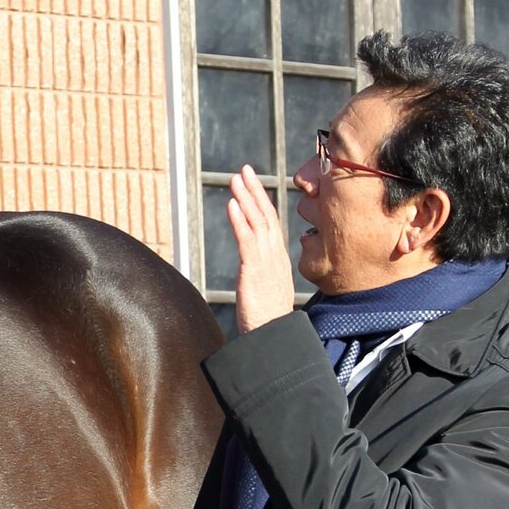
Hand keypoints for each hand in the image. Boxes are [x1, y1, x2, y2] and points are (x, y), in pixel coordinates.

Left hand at [227, 164, 293, 333]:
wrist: (273, 338)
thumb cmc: (268, 320)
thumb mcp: (264, 290)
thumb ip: (260, 274)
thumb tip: (252, 268)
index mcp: (277, 259)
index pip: (270, 224)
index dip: (261, 202)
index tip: (252, 184)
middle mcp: (275, 256)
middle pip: (266, 216)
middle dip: (254, 191)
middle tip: (244, 169)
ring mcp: (267, 262)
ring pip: (258, 222)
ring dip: (246, 198)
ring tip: (236, 178)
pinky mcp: (255, 270)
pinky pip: (247, 240)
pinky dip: (239, 220)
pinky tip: (232, 204)